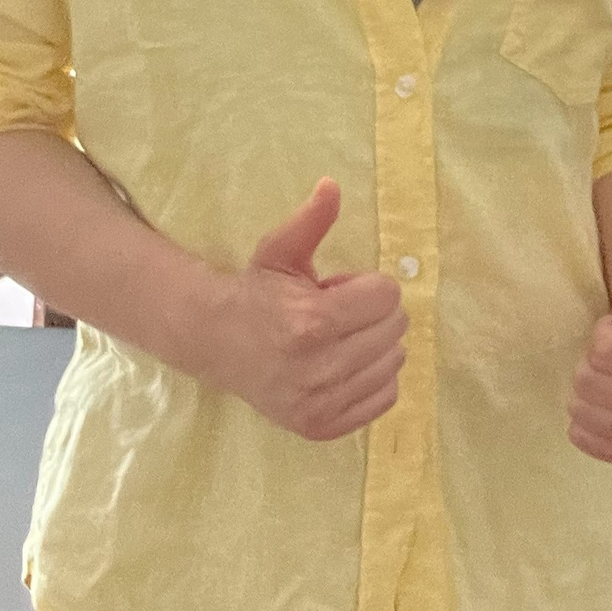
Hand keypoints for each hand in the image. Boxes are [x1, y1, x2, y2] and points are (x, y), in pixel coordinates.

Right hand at [199, 179, 406, 441]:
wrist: (216, 343)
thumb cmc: (257, 292)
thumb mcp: (281, 250)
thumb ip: (312, 220)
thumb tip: (332, 185)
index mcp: (310, 321)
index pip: (387, 295)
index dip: (367, 286)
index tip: (337, 289)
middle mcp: (318, 367)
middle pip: (395, 329)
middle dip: (373, 314)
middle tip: (336, 315)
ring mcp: (319, 402)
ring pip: (395, 363)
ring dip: (375, 345)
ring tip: (336, 340)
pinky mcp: (321, 426)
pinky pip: (386, 398)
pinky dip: (374, 378)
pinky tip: (343, 365)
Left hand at [569, 234, 611, 466]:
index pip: (603, 352)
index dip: (603, 336)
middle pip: (588, 384)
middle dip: (591, 365)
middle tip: (611, 359)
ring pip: (583, 414)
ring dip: (586, 393)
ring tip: (609, 380)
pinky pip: (587, 442)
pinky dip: (584, 425)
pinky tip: (601, 408)